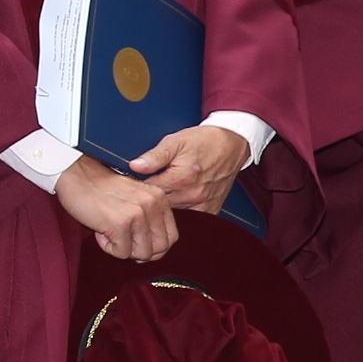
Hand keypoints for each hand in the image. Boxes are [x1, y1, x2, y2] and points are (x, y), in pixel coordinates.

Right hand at [57, 156, 176, 262]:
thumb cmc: (100, 187)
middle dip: (139, 251)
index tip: (136, 243)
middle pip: (159, 249)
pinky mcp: (120, 224)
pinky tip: (100, 232)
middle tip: (121, 241)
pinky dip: (108, 248)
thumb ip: (148, 217)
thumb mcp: (135, 197)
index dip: (155, 247)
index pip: (171, 237)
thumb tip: (151, 251)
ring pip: (142, 254)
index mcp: (159, 197)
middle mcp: (152, 204)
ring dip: (123, 249)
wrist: (75, 174)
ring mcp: (137, 214)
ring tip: (108, 233)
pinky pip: (121, 253)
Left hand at [128, 123, 252, 214]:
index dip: (136, 189)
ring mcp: (203, 204)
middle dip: (147, 200)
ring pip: (172, 214)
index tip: (130, 186)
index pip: (148, 191)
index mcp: (181, 178)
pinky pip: (189, 219)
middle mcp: (193, 194)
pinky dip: (179, 214)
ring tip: (156, 198)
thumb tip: (135, 166)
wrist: (232, 144)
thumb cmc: (204, 141)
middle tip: (139, 193)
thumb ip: (154, 156)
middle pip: (159, 206)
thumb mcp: (175, 141)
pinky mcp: (211, 210)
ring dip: (162, 208)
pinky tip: (172, 205)